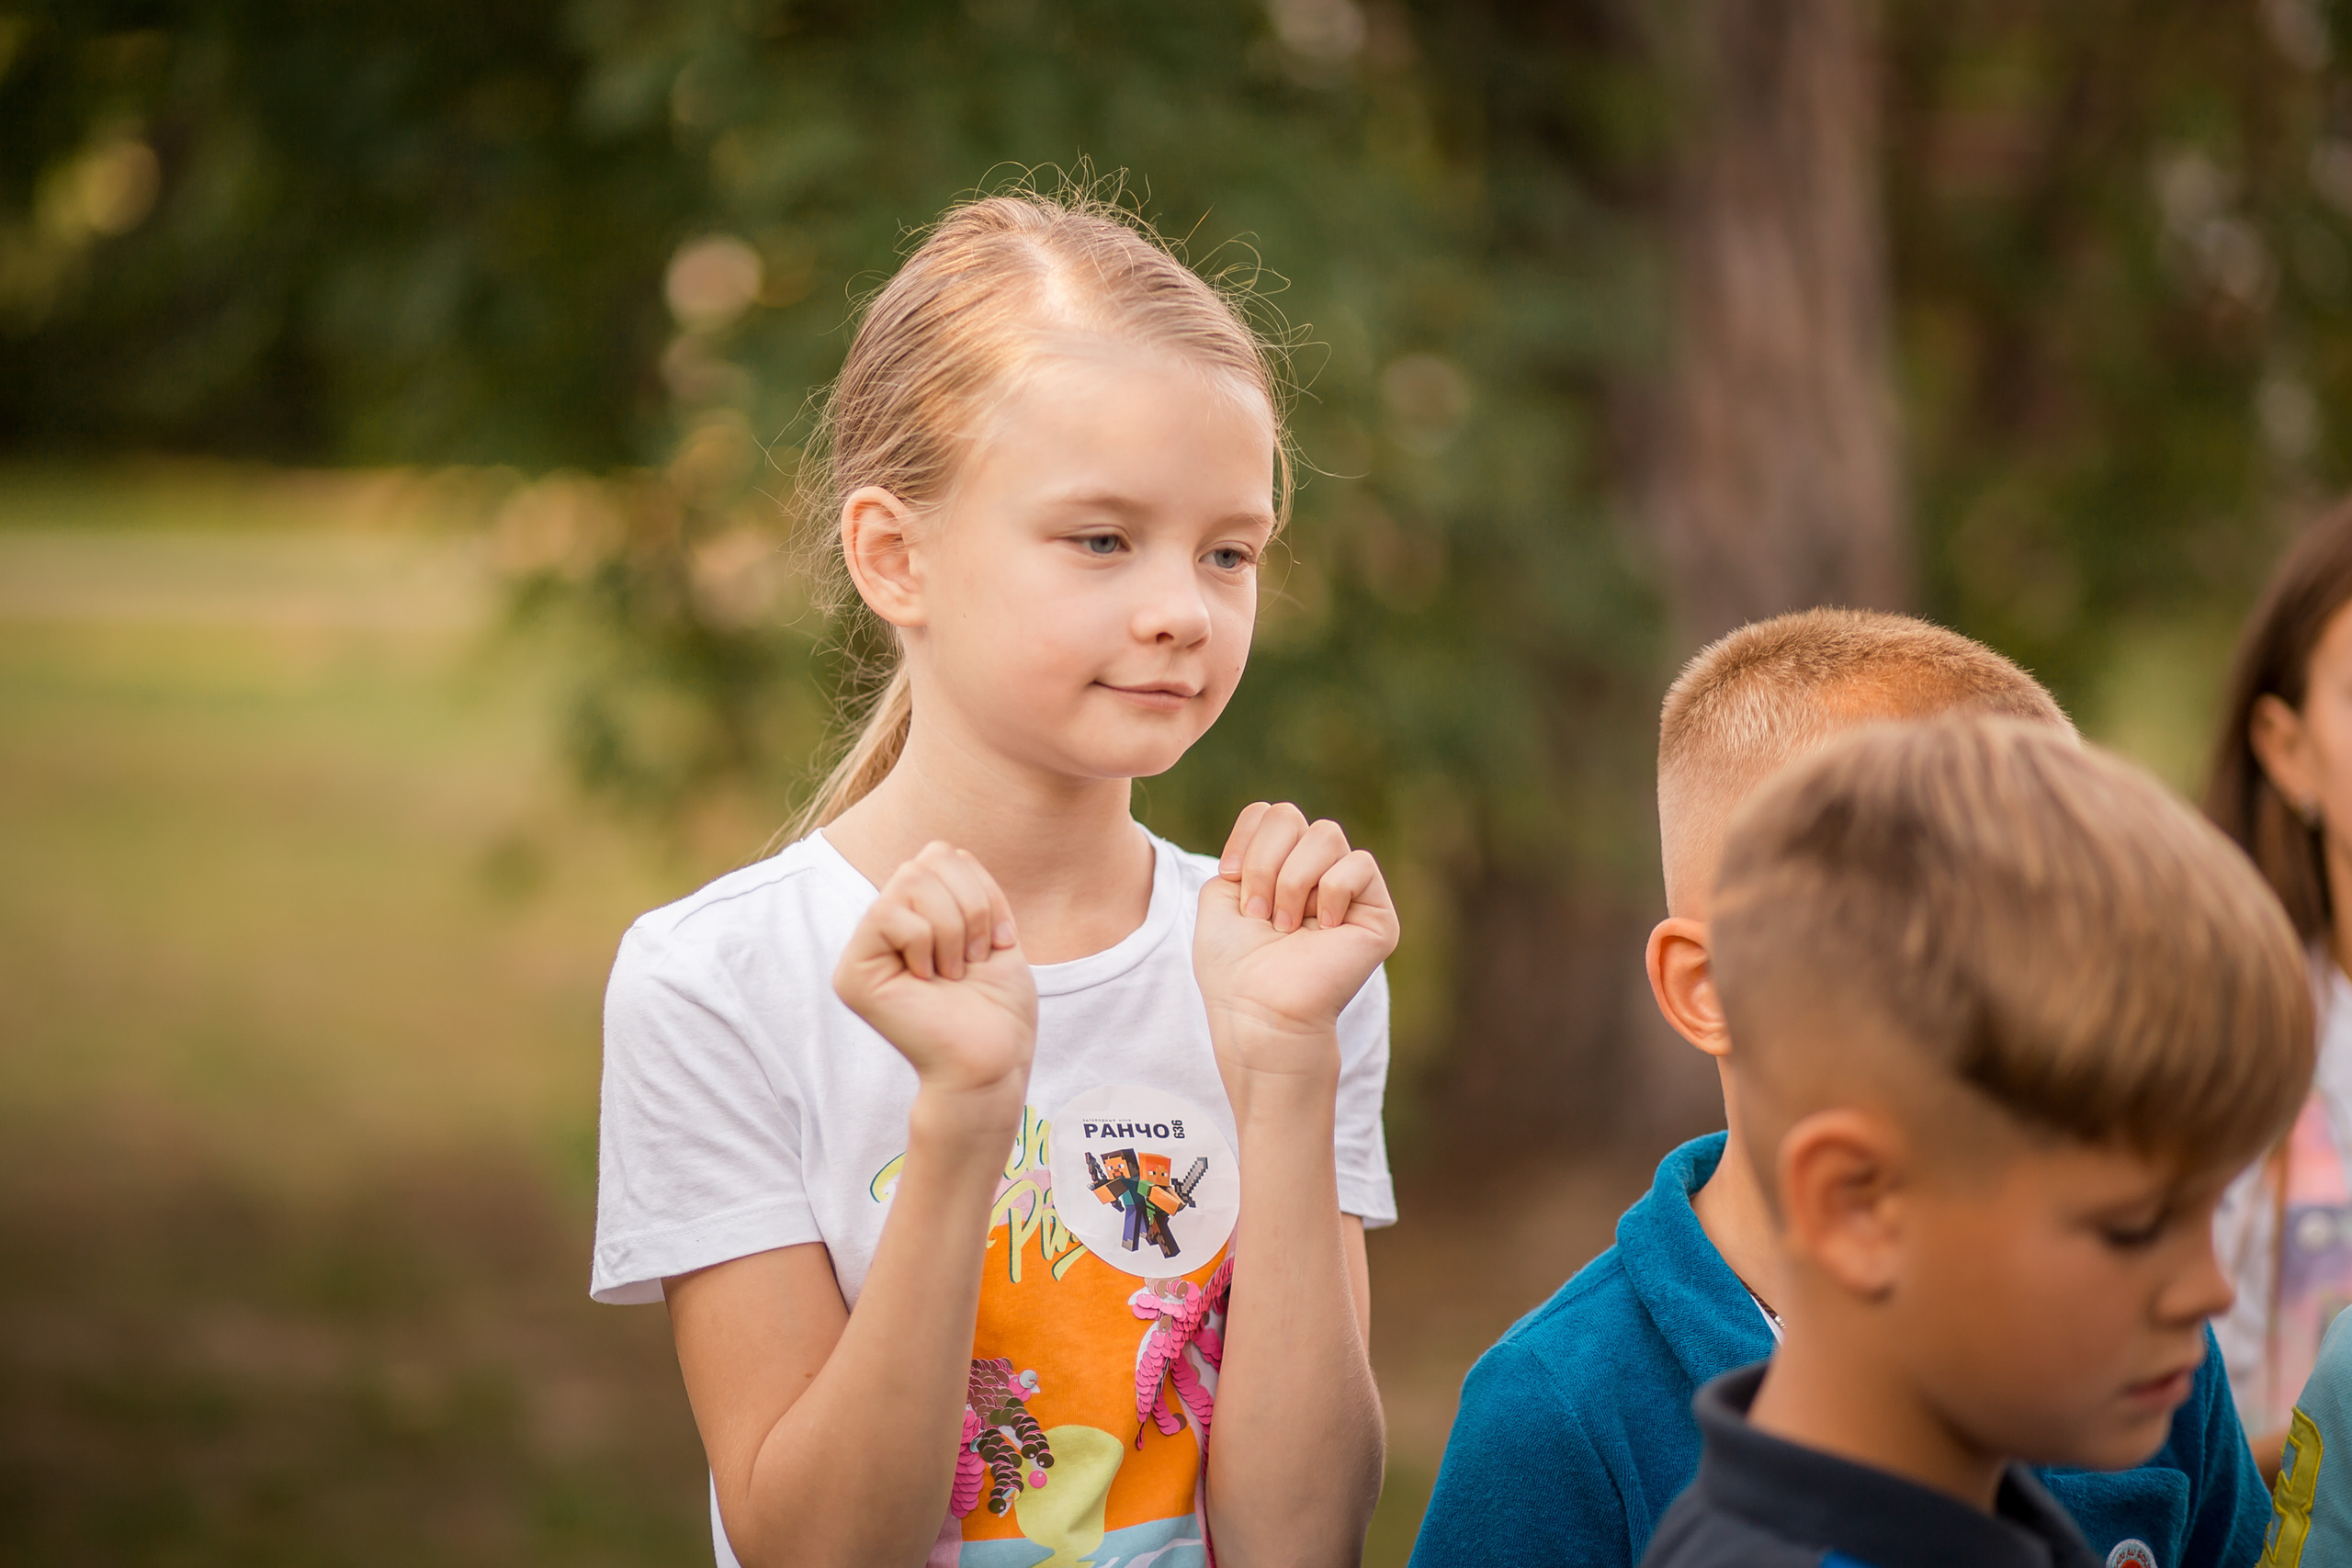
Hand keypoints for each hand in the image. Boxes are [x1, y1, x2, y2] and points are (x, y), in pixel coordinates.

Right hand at [834, 842, 1036, 1115]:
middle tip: (972, 961)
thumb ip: (965, 887)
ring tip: (954, 972)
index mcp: (917, 914)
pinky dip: (927, 944)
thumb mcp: (994, 930)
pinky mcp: (853, 974)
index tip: (996, 944)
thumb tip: (939, 850)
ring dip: (953, 928)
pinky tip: (931, 981)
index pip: (941, 854)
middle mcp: (885, 927)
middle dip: (970, 908)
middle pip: (926, 859)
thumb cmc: (998, 1007)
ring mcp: (865, 949)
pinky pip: (890, 915)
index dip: (981, 890)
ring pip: (910, 880)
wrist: (993, 1060)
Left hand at [1194, 804, 1398, 1081]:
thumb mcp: (1220, 897)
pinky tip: (1321, 929)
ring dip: (1292, 880)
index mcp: (1280, 868)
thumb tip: (1279, 827)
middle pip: (1291, 815)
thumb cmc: (1234, 967)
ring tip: (1284, 925)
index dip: (1246, 837)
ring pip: (1326, 834)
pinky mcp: (1377, 915)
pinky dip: (1330, 892)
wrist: (1258, 1012)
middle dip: (1264, 861)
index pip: (1270, 813)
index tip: (1229, 878)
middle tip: (1257, 912)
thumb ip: (1245, 852)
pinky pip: (1358, 865)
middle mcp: (1315, 875)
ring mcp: (1348, 893)